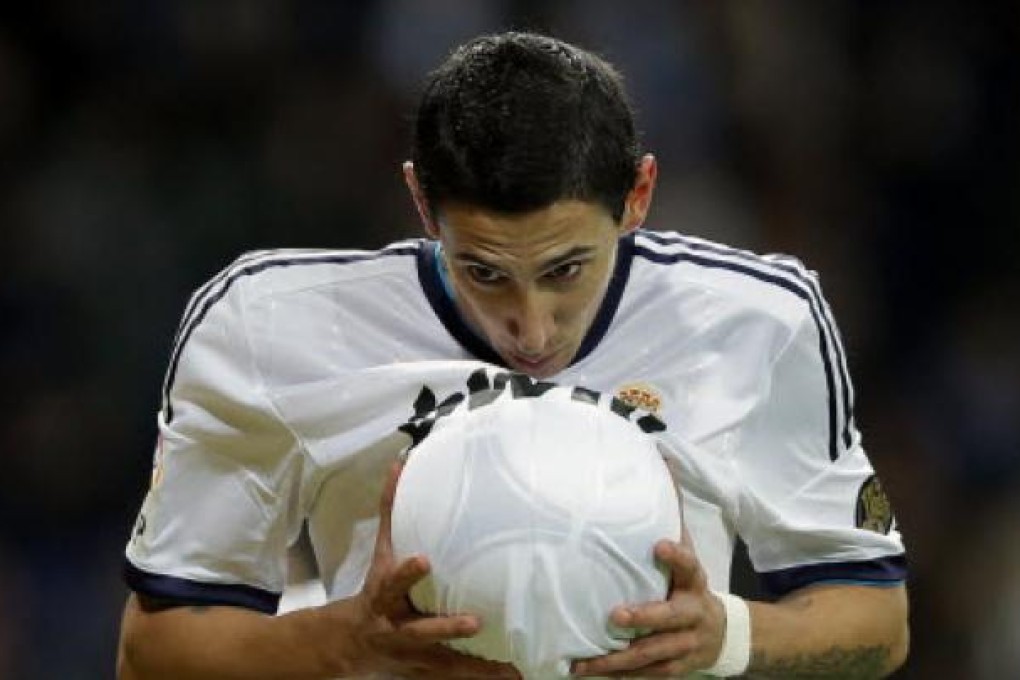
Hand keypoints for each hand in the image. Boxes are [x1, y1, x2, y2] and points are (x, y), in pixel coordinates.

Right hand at [324, 462, 519, 678]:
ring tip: (510, 670)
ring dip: (477, 667)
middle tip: (475, 621)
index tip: (423, 559)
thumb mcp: (381, 553)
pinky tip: (515, 676)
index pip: (393, 583)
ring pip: (446, 664)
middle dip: (445, 627)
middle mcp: (399, 630)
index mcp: (385, 598)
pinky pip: (460, 676)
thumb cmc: (375, 591)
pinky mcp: (430, 670)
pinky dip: (485, 676)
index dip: (407, 572)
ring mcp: (415, 656)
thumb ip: (392, 511)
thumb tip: (399, 465)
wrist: (352, 644)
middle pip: (421, 631)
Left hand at [572, 529, 725, 676]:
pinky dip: (619, 676)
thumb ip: (673, 530)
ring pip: (652, 654)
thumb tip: (664, 474)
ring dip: (617, 659)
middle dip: (644, 617)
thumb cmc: (689, 589)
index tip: (660, 545)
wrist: (722, 634)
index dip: (677, 556)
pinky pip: (646, 675)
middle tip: (615, 615)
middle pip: (671, 618)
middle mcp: (693, 615)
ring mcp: (686, 645)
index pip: (690, 566)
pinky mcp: (675, 669)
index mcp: (694, 584)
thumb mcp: (688, 563)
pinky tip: (591, 674)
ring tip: (583, 662)